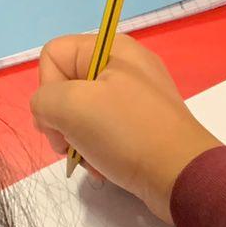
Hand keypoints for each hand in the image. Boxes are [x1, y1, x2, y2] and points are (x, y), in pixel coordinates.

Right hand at [31, 33, 221, 221]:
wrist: (182, 176)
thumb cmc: (127, 134)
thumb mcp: (71, 107)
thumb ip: (43, 99)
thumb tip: (49, 114)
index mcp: (113, 49)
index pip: (54, 54)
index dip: (46, 86)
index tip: (57, 117)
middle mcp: (126, 68)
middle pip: (66, 85)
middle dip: (60, 119)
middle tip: (68, 144)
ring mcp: (136, 99)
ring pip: (82, 113)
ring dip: (77, 140)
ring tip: (91, 160)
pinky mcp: (143, 127)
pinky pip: (104, 132)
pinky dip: (97, 150)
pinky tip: (103, 168)